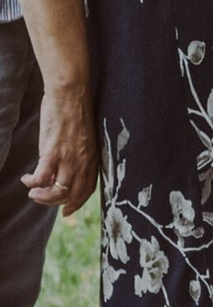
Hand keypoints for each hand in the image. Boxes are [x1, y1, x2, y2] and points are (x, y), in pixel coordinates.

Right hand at [24, 85, 94, 210]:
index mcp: (92, 158)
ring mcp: (68, 158)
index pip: (87, 189)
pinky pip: (42, 177)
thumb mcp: (81, 140)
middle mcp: (83, 162)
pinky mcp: (52, 152)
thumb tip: (59, 174)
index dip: (77, 203)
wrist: (71, 95)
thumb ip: (75, 158)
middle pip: (72, 194)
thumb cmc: (75, 113)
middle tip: (40, 199)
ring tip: (32, 192)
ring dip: (43, 196)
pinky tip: (26, 179)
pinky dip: (32, 182)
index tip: (66, 212)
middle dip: (56, 203)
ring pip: (58, 191)